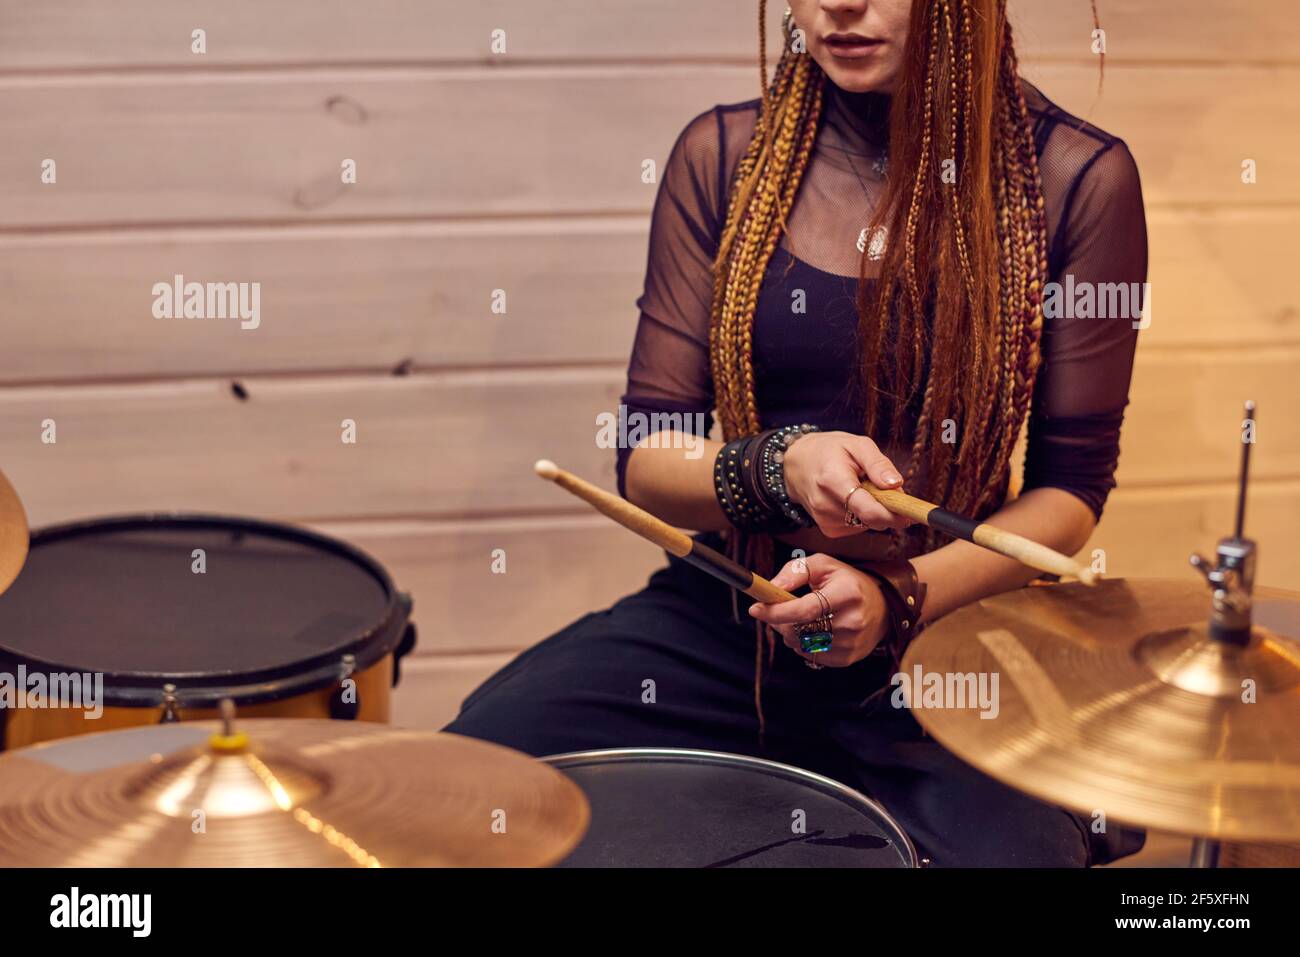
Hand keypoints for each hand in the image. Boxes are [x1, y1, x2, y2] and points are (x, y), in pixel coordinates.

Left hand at [747, 553, 890, 667]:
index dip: (777, 611)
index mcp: (848, 593)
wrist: (881, 606)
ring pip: (802, 645)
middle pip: (800, 630)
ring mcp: (852, 642)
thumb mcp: (824, 565)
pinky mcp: (848, 658)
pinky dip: (803, 645)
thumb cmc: (846, 582)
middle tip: (776, 609)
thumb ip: (796, 571)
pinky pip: (812, 656)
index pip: (806, 609)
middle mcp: (853, 620)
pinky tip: (812, 631)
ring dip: (790, 633)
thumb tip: (771, 587)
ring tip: (800, 618)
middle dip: (779, 621)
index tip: (755, 608)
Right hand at [781, 431, 913, 536]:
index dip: (894, 515)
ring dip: (873, 509)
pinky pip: (858, 527)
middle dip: (887, 507)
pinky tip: (849, 499)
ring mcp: (825, 520)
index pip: (868, 510)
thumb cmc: (828, 451)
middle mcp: (826, 505)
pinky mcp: (828, 530)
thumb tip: (896, 484)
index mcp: (833, 480)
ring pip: (868, 524)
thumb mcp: (855, 444)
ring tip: (858, 488)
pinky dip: (861, 515)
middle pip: (872, 519)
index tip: (912, 514)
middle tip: (883, 487)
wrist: (795, 465)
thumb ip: (877, 463)